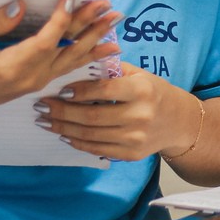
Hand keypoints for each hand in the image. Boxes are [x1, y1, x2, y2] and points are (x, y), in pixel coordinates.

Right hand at [0, 0, 121, 113]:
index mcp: (13, 66)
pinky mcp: (43, 81)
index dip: (61, 20)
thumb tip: (19, 4)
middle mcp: (32, 76)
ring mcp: (40, 81)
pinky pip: (72, 66)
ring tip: (115, 19)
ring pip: (74, 57)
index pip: (45, 41)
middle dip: (89, 24)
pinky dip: (92, 55)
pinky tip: (109, 47)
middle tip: (107, 5)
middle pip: (67, 47)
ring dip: (97, 37)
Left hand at [33, 64, 191, 161]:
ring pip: (90, 135)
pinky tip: (64, 134)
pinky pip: (97, 149)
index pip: (103, 90)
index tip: (59, 89)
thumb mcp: (140, 74)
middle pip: (92, 116)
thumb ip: (112, 71)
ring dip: (63, 128)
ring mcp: (136, 138)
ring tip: (45, 121)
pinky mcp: (131, 154)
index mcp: (142, 90)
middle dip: (61, 112)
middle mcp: (140, 115)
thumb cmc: (153, 92)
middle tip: (41, 106)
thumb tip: (77, 65)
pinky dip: (77, 142)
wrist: (178, 122)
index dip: (78, 91)